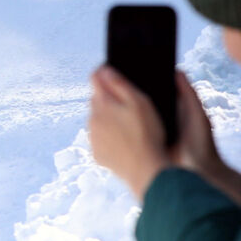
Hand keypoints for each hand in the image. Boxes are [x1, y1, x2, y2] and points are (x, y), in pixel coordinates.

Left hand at [88, 66, 168, 198]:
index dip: (105, 71)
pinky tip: (125, 140)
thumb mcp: (140, 102)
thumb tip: (104, 70)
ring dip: (108, 117)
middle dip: (108, 96)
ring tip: (129, 124)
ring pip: (97, 119)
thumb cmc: (147, 134)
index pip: (95, 77)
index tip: (113, 72)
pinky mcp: (96, 153)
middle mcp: (92, 118)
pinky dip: (108, 136)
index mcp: (102, 102)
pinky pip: (99, 138)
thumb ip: (120, 83)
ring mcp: (92, 137)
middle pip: (96, 98)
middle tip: (128, 103)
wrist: (146, 169)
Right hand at [90, 67, 240, 204]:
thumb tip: (176, 69)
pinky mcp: (141, 146)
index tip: (126, 66)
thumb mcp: (196, 112)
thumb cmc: (201, 142)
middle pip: (137, 103)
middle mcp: (157, 120)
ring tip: (102, 93)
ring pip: (130, 118)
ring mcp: (147, 133)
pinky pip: (127, 134)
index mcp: (170, 109)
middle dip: (124, 93)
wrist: (198, 172)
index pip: (151, 91)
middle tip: (107, 76)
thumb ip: (187, 92)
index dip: (140, 81)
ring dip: (118, 110)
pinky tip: (107, 118)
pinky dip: (118, 128)